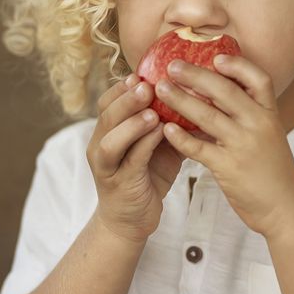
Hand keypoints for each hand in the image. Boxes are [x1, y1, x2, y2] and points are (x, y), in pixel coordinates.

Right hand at [87, 74, 184, 243]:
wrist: (132, 220)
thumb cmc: (146, 176)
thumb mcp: (154, 145)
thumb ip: (163, 122)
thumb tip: (192, 94)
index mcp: (107, 132)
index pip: (107, 102)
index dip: (121, 88)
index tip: (139, 73)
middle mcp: (100, 146)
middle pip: (107, 116)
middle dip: (126, 99)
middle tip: (146, 85)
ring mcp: (107, 167)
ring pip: (111, 139)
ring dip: (131, 122)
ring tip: (152, 110)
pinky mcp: (120, 184)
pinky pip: (130, 161)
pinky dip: (144, 145)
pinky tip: (160, 133)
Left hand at [154, 56, 293, 239]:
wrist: (285, 207)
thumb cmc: (273, 169)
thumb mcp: (270, 134)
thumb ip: (250, 114)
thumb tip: (220, 91)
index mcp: (270, 114)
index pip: (259, 80)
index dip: (238, 66)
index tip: (216, 57)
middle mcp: (258, 125)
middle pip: (226, 91)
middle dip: (196, 75)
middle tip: (172, 66)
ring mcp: (243, 145)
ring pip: (207, 116)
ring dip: (180, 100)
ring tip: (160, 89)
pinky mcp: (229, 168)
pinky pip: (199, 148)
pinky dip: (181, 138)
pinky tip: (166, 129)